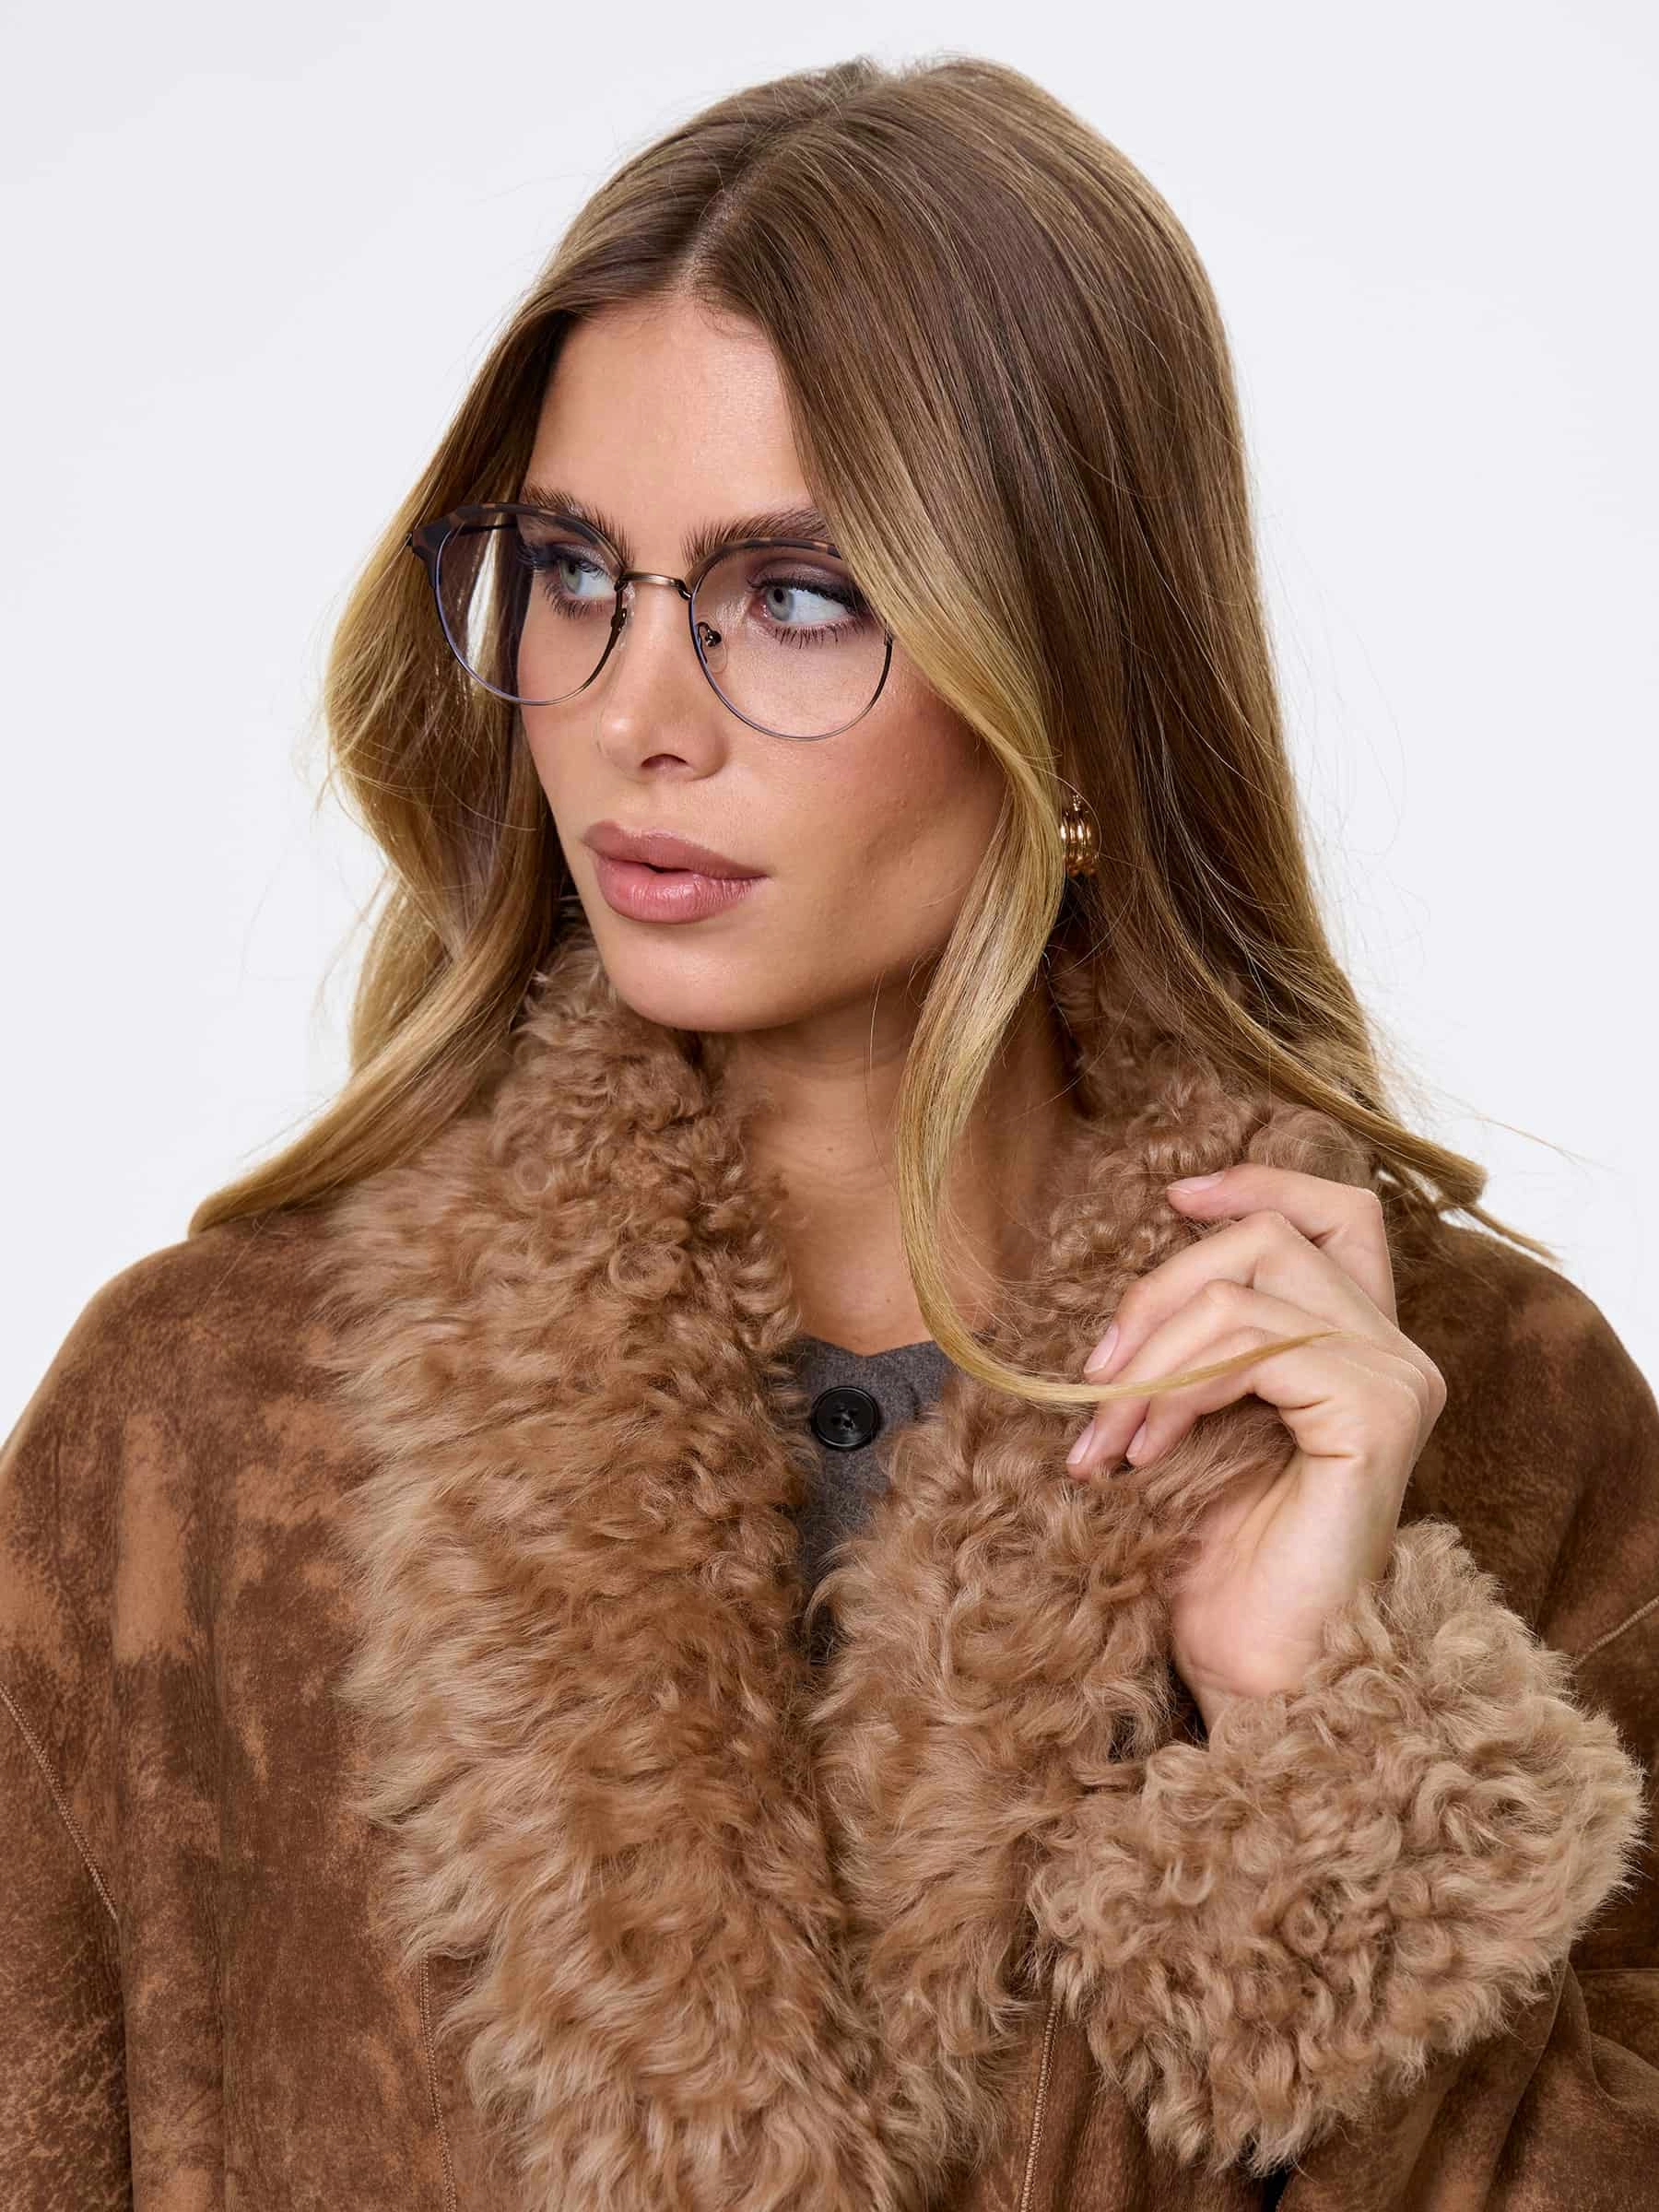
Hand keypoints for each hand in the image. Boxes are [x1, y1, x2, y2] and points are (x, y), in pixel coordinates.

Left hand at [1065, 1164, 1445, 1729]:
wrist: (1255, 1672)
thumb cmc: (1221, 1565)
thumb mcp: (1198, 1424)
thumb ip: (1204, 1345)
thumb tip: (1140, 1283)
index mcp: (1361, 1345)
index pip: (1338, 1210)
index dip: (1260, 1182)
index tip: (1173, 1196)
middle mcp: (1396, 1351)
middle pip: (1265, 1238)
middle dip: (1156, 1294)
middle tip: (1094, 1379)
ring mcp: (1393, 1378)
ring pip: (1243, 1292)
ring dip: (1149, 1358)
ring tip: (1107, 1436)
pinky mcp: (1373, 1411)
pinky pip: (1252, 1347)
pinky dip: (1177, 1388)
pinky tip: (1144, 1452)